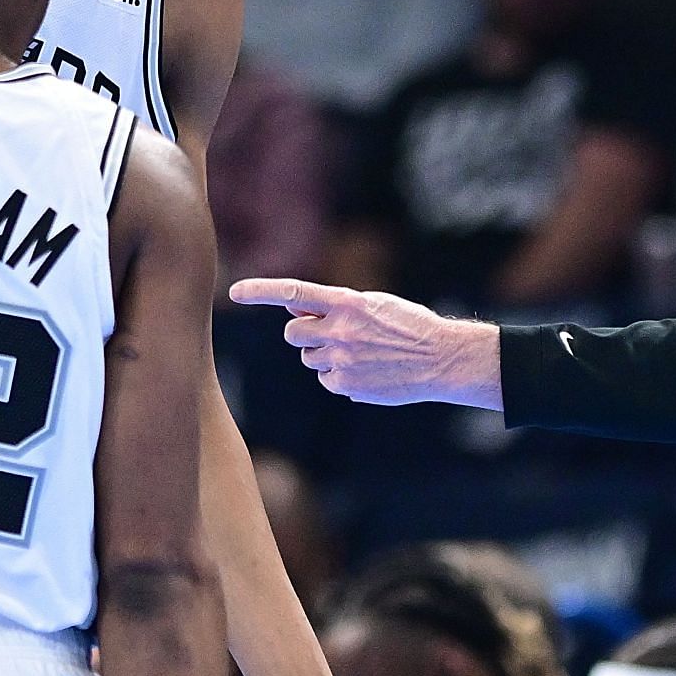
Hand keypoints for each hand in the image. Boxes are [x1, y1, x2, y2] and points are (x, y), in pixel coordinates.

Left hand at [228, 279, 502, 409]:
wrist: (441, 359)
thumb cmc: (407, 326)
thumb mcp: (373, 304)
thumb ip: (334, 306)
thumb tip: (297, 309)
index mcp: (348, 302)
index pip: (294, 292)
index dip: (261, 291)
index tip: (234, 291)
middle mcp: (340, 330)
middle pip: (294, 332)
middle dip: (306, 333)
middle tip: (334, 334)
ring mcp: (342, 359)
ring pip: (310, 357)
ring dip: (325, 354)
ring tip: (361, 353)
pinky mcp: (346, 385)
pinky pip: (326, 379)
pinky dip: (340, 376)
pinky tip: (367, 371)